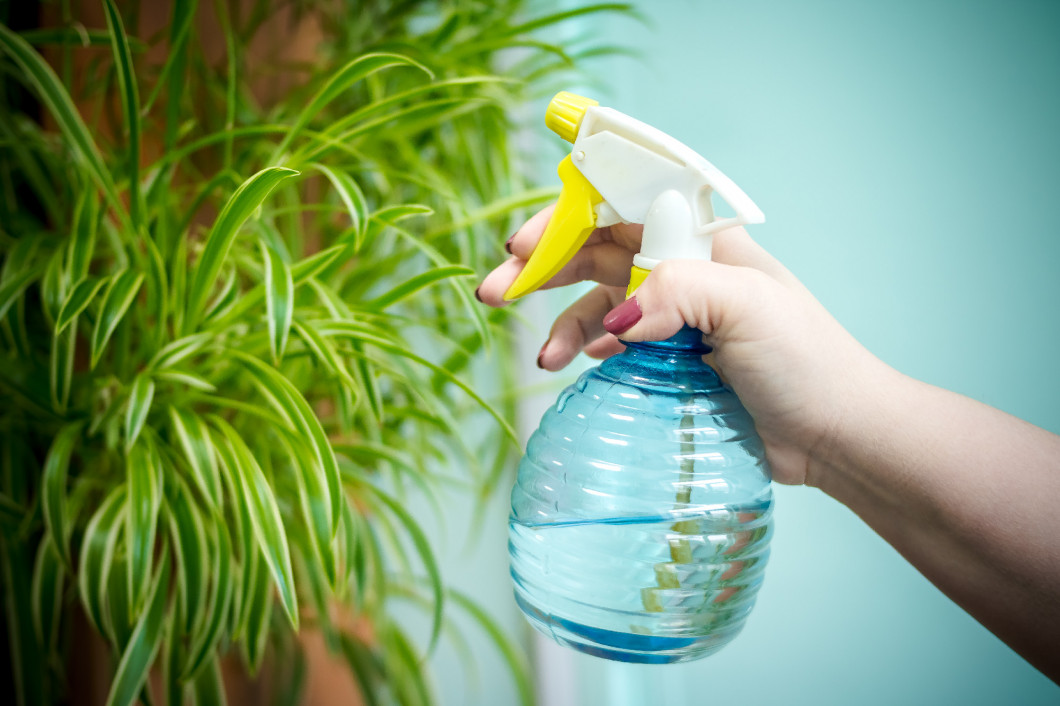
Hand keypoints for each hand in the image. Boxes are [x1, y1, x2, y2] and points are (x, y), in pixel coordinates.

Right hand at [476, 204, 889, 486]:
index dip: (567, 215)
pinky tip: (574, 363)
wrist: (835, 433)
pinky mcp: (670, 359)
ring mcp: (675, 315)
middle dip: (542, 265)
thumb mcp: (746, 307)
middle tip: (494, 289)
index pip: (621, 206)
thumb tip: (613, 320)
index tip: (523, 243)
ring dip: (561, 320)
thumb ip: (675, 292)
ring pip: (598, 300)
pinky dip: (585, 349)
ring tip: (542, 358)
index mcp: (702, 240)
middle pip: (597, 249)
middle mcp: (683, 268)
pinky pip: (612, 343)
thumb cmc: (805, 359)